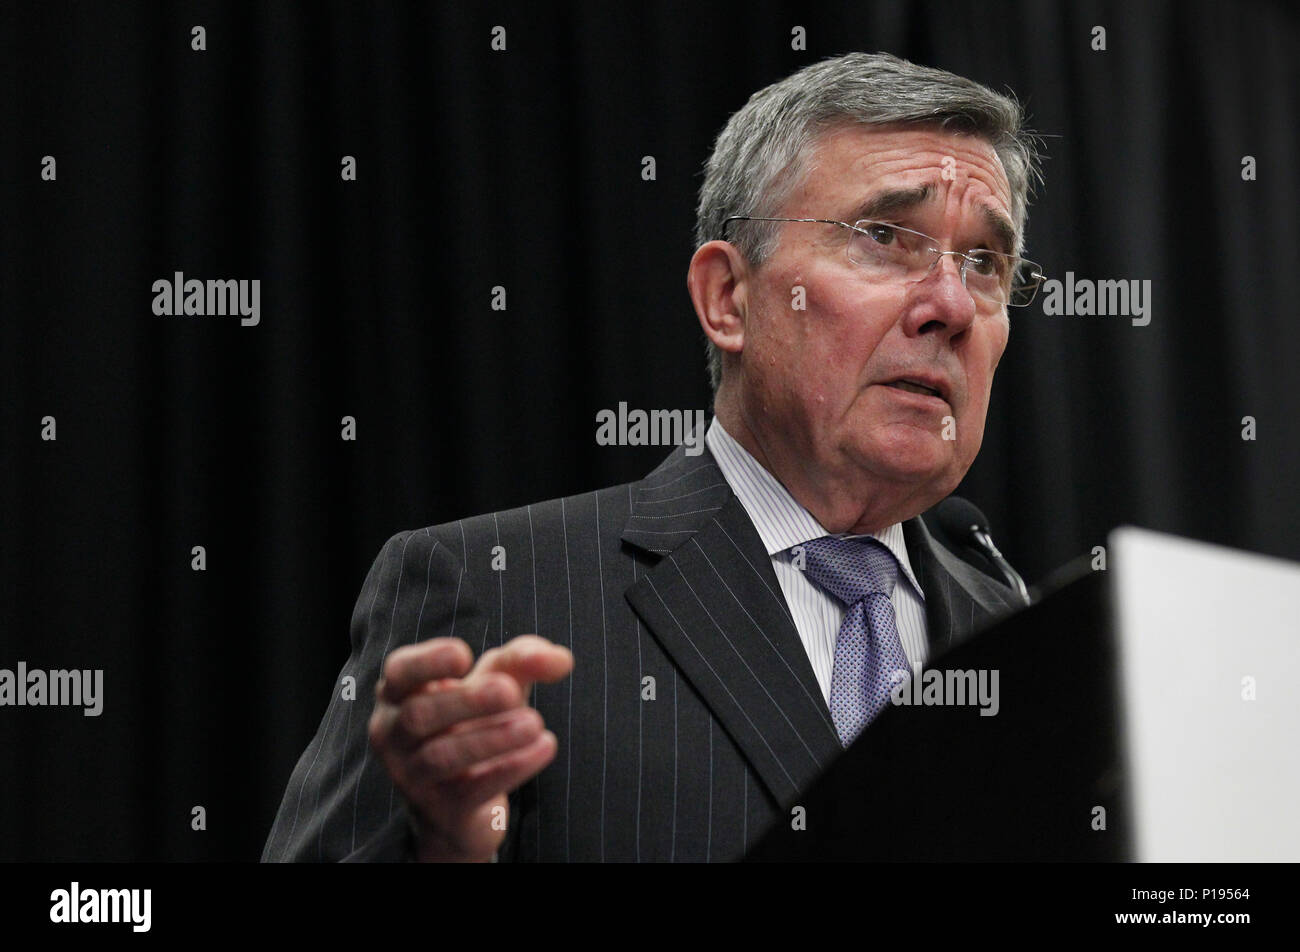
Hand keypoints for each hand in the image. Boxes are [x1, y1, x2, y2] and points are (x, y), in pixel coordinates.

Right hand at [368, 635, 572, 861]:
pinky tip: (545, 746)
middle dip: (467, 701)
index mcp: (400, 694)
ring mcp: (412, 777)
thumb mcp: (500, 682)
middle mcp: (394, 735)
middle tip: (511, 692)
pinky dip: (510, 767)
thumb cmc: (476, 721)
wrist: (463, 802)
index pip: (399, 671)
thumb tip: (562, 660)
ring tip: (535, 723)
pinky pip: (472, 789)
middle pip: (419, 715)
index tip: (465, 656)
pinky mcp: (441, 810)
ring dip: (491, 738)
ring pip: (442, 756)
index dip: (427, 662)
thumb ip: (525, 661)